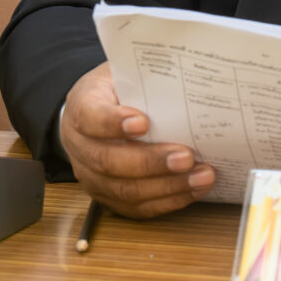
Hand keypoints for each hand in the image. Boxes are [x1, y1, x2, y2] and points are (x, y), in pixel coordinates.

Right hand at [59, 62, 214, 218]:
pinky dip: (168, 201)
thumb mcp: (125, 72)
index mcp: (81, 106)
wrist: (95, 113)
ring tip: (201, 176)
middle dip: (150, 163)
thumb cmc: (119, 91)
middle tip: (186, 156)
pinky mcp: (108, 197)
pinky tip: (193, 190)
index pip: (89, 116)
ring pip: (124, 190)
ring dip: (167, 186)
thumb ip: (147, 76)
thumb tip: (190, 76)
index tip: (143, 122)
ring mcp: (91, 176)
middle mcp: (79, 145)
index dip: (113, 123)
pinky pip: (136, 208)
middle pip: (108, 161)